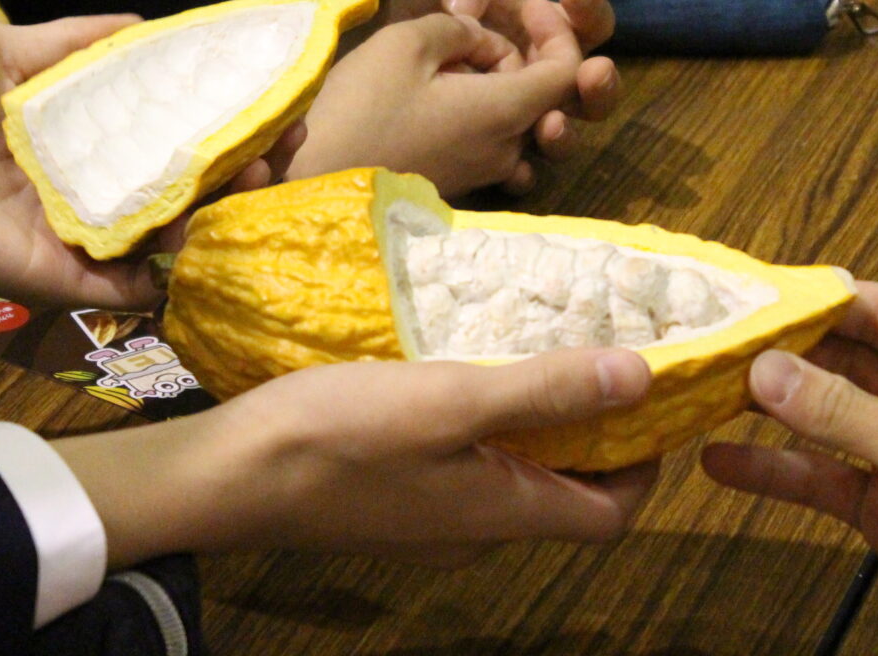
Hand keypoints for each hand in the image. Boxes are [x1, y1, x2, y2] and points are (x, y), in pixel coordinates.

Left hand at [0, 17, 299, 310]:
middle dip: (231, 166)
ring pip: (161, 229)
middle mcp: (80, 184)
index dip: (209, 113)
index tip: (263, 98)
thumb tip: (146, 22)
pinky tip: (211, 245)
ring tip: (258, 186)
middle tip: (281, 150)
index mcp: (67, 132)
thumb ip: (71, 41)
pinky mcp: (56, 274)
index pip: (155, 124)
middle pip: (171, 179)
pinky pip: (122, 281)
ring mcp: (73, 233)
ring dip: (215, 214)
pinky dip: (166, 276)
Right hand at [54, 346, 657, 570]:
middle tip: (593, 354)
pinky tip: (451, 371)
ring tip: (527, 348)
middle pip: (562, 493)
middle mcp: (474, 529)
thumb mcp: (451, 398)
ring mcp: (426, 520)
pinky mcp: (387, 500)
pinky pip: (458, 466)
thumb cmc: (341, 437)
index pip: (611, 513)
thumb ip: (545, 390)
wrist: (228, 474)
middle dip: (589, 430)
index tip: (649, 396)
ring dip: (530, 422)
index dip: (644, 461)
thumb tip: (643, 378)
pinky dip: (477, 425)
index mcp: (504, 513)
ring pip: (507, 476)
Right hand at [289, 13, 583, 194]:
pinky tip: (438, 97)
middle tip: (464, 33)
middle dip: (518, 52)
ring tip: (444, 63)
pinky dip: (479, 114)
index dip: (556, 30)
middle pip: (543, 94)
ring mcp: (481, 173)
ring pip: (516, 119)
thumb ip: (457, 26)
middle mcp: (506, 150)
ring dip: (495, 82)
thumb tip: (475, 35)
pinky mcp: (454, 184)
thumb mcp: (406, 41)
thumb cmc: (359, 109)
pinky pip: (490, 144)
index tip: (522, 5)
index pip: (568, 70)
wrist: (310, 182)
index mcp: (504, 111)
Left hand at [384, 0, 622, 159]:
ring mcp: (519, 119)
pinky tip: (514, 171)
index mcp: (544, 29)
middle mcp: (541, 77)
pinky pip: (517, 174)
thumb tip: (471, 4)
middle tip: (590, 72)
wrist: (382, 44)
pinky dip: (521, 175)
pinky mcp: (489, 155)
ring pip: (561, 135)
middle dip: (600, 84)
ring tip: (549, 123)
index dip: (588, 8)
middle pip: (591, 90)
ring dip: (565, 132)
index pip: (587, 23)